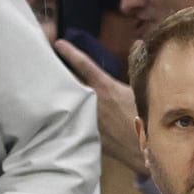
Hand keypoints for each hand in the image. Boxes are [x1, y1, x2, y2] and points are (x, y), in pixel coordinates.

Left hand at [55, 37, 145, 173]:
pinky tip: (63, 113)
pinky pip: (75, 120)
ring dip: (64, 95)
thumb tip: (136, 43)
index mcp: (105, 89)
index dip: (70, 52)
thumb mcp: (142, 88)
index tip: (59, 43)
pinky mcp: (87, 134)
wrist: (145, 151)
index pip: (84, 65)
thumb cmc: (146, 118)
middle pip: (70, 84)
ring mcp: (88, 119)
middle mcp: (92, 103)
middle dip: (59, 74)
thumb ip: (135, 65)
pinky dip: (70, 114)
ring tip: (50, 87)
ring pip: (70, 102)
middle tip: (48, 65)